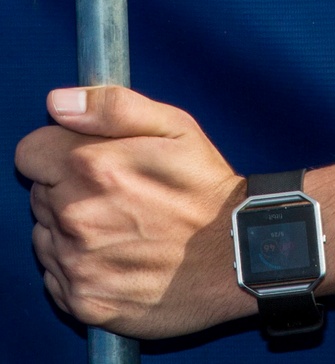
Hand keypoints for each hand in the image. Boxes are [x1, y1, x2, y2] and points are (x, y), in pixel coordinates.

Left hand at [15, 85, 254, 338]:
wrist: (235, 256)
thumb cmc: (205, 188)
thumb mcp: (175, 127)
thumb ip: (112, 106)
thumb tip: (58, 101)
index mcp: (94, 166)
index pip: (30, 152)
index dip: (57, 149)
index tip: (85, 157)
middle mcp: (77, 216)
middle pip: (39, 193)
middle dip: (67, 187)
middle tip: (116, 192)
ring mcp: (77, 263)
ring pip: (45, 234)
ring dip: (70, 228)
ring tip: (119, 225)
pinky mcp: (84, 301)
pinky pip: (55, 275)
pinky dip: (76, 265)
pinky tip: (114, 255)